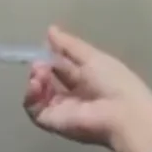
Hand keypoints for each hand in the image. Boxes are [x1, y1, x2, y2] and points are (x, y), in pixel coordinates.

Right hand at [23, 27, 151, 151]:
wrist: (121, 112)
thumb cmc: (113, 81)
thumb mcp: (92, 57)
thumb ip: (69, 45)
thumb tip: (50, 29)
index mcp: (86, 78)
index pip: (62, 65)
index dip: (52, 55)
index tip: (45, 45)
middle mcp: (72, 94)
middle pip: (48, 78)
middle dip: (41, 66)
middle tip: (40, 62)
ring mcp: (61, 109)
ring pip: (38, 93)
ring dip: (35, 78)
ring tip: (40, 71)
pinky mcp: (52, 122)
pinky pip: (34, 109)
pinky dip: (31, 95)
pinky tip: (36, 83)